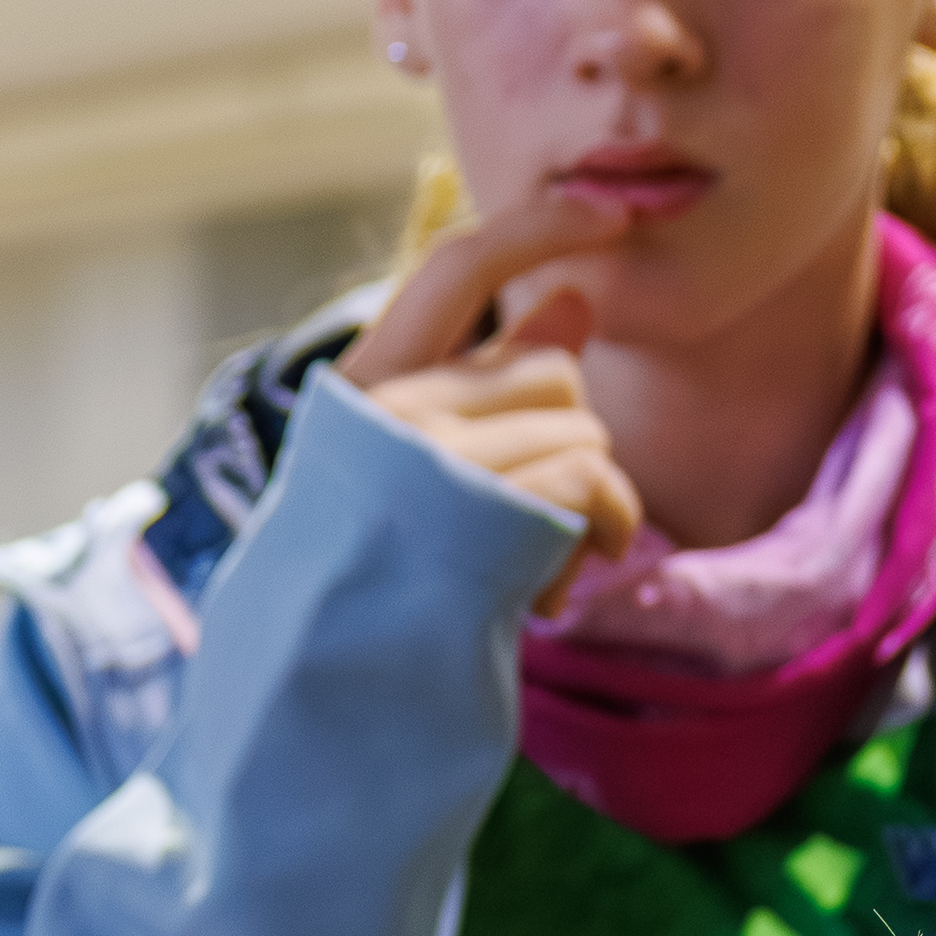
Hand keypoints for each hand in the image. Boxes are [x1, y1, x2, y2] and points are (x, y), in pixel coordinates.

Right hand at [346, 208, 641, 604]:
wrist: (323, 721)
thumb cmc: (375, 607)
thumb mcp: (423, 483)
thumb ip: (490, 389)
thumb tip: (577, 295)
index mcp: (361, 393)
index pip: (458, 267)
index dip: (540, 225)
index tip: (612, 214)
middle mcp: (391, 412)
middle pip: (549, 369)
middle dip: (569, 443)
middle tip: (533, 528)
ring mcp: (434, 463)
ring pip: (583, 427)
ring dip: (587, 507)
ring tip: (529, 575)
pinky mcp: (485, 518)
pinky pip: (594, 480)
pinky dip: (602, 532)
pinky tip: (556, 590)